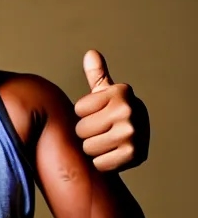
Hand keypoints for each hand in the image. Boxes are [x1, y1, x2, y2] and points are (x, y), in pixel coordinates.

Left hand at [73, 51, 148, 173]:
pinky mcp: (133, 154)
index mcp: (121, 92)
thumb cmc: (114, 114)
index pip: (79, 109)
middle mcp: (129, 109)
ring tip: (107, 142)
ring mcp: (132, 131)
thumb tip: (90, 53)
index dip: (84, 115)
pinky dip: (103, 163)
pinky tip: (114, 154)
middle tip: (103, 131)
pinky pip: (99, 163)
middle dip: (87, 134)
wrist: (138, 140)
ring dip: (94, 150)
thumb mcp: (106, 94)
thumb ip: (98, 76)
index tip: (99, 114)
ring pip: (88, 148)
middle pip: (81, 130)